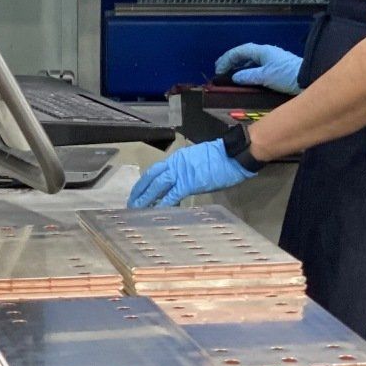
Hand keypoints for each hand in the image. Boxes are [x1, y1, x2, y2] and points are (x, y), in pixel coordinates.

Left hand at [128, 138, 254, 208]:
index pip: (156, 170)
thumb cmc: (221, 159)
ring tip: (137, 209)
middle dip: (140, 190)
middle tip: (131, 203)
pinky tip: (156, 211)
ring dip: (146, 198)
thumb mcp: (199, 161)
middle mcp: (175, 163)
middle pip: (151, 177)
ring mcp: (181, 172)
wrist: (233, 154)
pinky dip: (163, 203)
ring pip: (157, 185)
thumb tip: (182, 183)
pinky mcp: (189, 182)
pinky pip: (172, 195)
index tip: (138, 192)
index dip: (145, 182)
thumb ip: (187, 171)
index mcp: (178, 159)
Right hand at [216, 42, 302, 93]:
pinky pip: (256, 66)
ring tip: (229, 73)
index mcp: (262, 51)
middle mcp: (266, 52)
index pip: (240, 51)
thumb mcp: (265, 76)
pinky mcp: (275, 67)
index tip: (218, 70)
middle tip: (220, 69)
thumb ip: (248, 76)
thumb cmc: (286, 75)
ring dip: (238, 65)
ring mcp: (271, 59)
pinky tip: (244, 77)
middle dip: (231, 60)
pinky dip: (247, 70)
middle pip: (244, 54)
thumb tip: (235, 77)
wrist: (308, 79)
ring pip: (250, 60)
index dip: (227, 59)